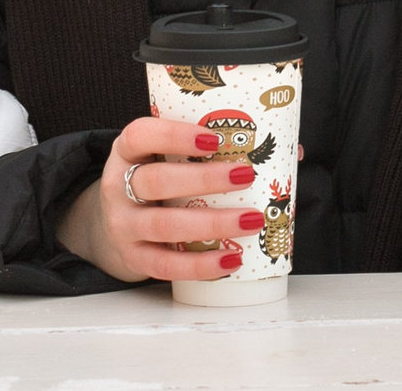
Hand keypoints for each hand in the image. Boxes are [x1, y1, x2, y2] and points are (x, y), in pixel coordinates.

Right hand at [55, 115, 259, 284]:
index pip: (140, 135)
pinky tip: (232, 258)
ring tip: (252, 220)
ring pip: (165, 225)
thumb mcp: (165, 160)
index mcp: (128, 152)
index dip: (174, 135)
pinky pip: (166, 265)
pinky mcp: (133, 258)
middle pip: (157, 181)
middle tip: (246, 175)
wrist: (110, 229)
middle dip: (204, 179)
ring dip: (212, 223)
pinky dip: (201, 265)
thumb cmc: (155, 186)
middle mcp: (118, 186)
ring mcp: (123, 225)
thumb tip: (290, 151)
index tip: (213, 138)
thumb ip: (212, 151)